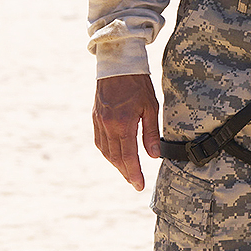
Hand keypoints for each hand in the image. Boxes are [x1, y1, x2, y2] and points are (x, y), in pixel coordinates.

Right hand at [93, 74, 160, 191]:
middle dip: (126, 172)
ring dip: (116, 164)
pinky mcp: (95, 118)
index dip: (134, 173)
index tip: (140, 186)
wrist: (118, 65)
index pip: (128, 156)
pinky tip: (116, 156)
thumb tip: (154, 155)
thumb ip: (151, 132)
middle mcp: (108, 126)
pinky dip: (108, 152)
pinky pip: (100, 142)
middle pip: (115, 158)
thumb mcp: (151, 106)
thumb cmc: (138, 83)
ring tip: (128, 172)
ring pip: (106, 152)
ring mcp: (99, 122)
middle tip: (135, 182)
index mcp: (123, 124)